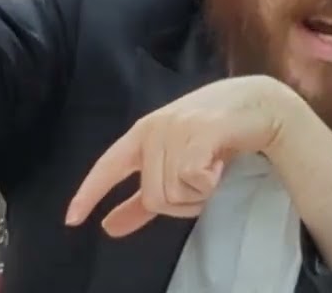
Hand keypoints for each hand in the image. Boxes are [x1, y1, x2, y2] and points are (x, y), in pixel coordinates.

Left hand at [64, 75, 293, 236]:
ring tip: (212, 169)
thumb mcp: (175, 162)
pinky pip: (193, 183)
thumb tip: (108, 228)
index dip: (89, 194)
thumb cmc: (217, 134)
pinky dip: (210, 184)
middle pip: (154, 198)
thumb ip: (143, 198)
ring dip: (199, 194)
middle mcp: (154, 129)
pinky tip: (220, 165)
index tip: (72, 220)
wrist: (259, 104)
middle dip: (182, 204)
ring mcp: (176, 129)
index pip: (108, 166)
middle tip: (203, 181)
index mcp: (142, 133)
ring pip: (174, 194)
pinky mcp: (200, 133)